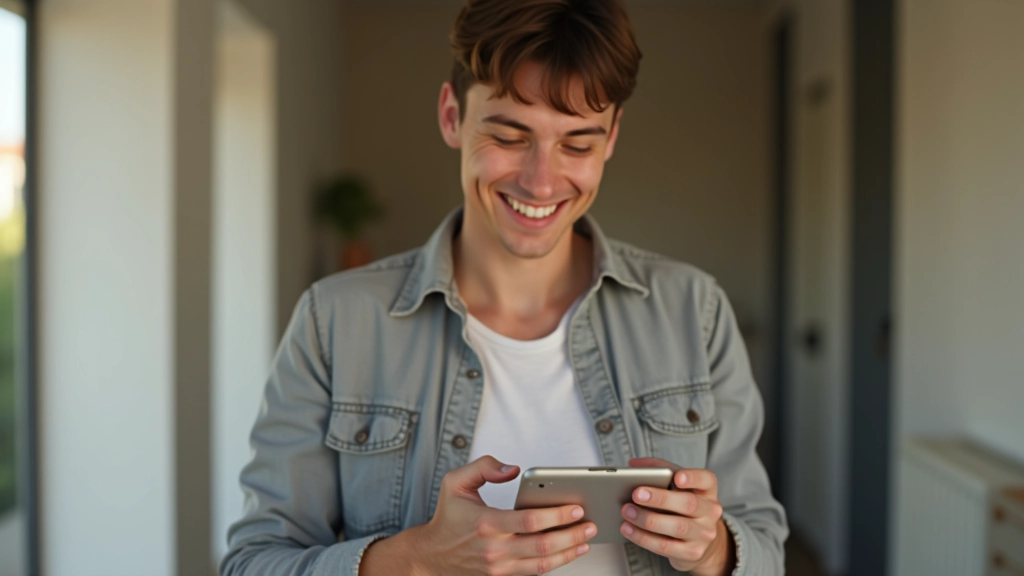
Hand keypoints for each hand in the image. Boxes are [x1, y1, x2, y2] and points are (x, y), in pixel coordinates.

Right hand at [362, 455, 596, 575]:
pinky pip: (534, 572)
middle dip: (572, 534)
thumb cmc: (448, 517)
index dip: (557, 515)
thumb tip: (512, 469)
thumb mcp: (455, 482)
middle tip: (590, 524)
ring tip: (586, 540)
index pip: (530, 521)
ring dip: (568, 552)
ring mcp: (499, 566)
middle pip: (543, 545)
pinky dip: (556, 563)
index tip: (576, 508)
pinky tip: (569, 552)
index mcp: (486, 523)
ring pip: (542, 564)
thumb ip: (484, 467)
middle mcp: (494, 548)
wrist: (432, 555)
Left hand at [620, 458, 734, 575]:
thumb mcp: (676, 488)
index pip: (707, 479)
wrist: (699, 542)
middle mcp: (710, 512)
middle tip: (636, 494)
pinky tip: (627, 528)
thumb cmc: (681, 507)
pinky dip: (643, 537)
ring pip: (677, 526)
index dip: (693, 477)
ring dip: (647, 519)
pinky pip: (665, 546)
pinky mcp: (692, 553)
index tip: (677, 477)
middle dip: (661, 498)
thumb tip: (633, 465)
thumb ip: (659, 471)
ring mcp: (703, 534)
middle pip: (689, 503)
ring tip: (626, 511)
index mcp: (707, 491)